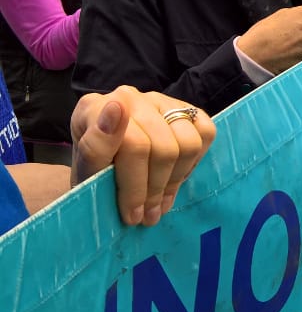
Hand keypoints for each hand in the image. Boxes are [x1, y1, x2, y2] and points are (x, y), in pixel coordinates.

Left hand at [71, 87, 214, 226]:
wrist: (107, 176)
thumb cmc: (93, 179)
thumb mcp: (86, 177)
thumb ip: (95, 146)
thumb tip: (117, 108)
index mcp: (93, 108)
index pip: (132, 144)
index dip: (133, 186)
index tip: (131, 214)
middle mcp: (127, 96)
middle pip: (162, 147)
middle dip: (154, 189)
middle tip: (146, 216)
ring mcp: (158, 100)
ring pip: (187, 143)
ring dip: (174, 180)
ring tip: (158, 202)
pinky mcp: (184, 108)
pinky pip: (205, 133)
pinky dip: (193, 163)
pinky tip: (173, 176)